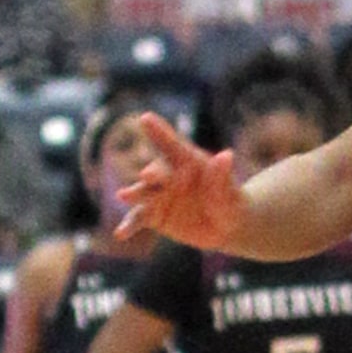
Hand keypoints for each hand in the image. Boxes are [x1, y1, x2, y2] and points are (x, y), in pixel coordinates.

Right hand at [115, 113, 244, 249]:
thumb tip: (227, 155)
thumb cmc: (229, 201)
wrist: (225, 227)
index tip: (146, 118)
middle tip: (148, 175)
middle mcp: (167, 175)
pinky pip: (138, 219)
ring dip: (133, 194)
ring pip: (142, 193)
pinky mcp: (152, 215)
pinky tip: (121, 234)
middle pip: (157, 172)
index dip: (160, 132)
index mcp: (186, 161)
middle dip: (153, 173)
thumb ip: (223, 175)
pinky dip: (129, 225)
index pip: (173, 145)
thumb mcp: (230, 192)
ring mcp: (157, 195)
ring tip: (124, 196)